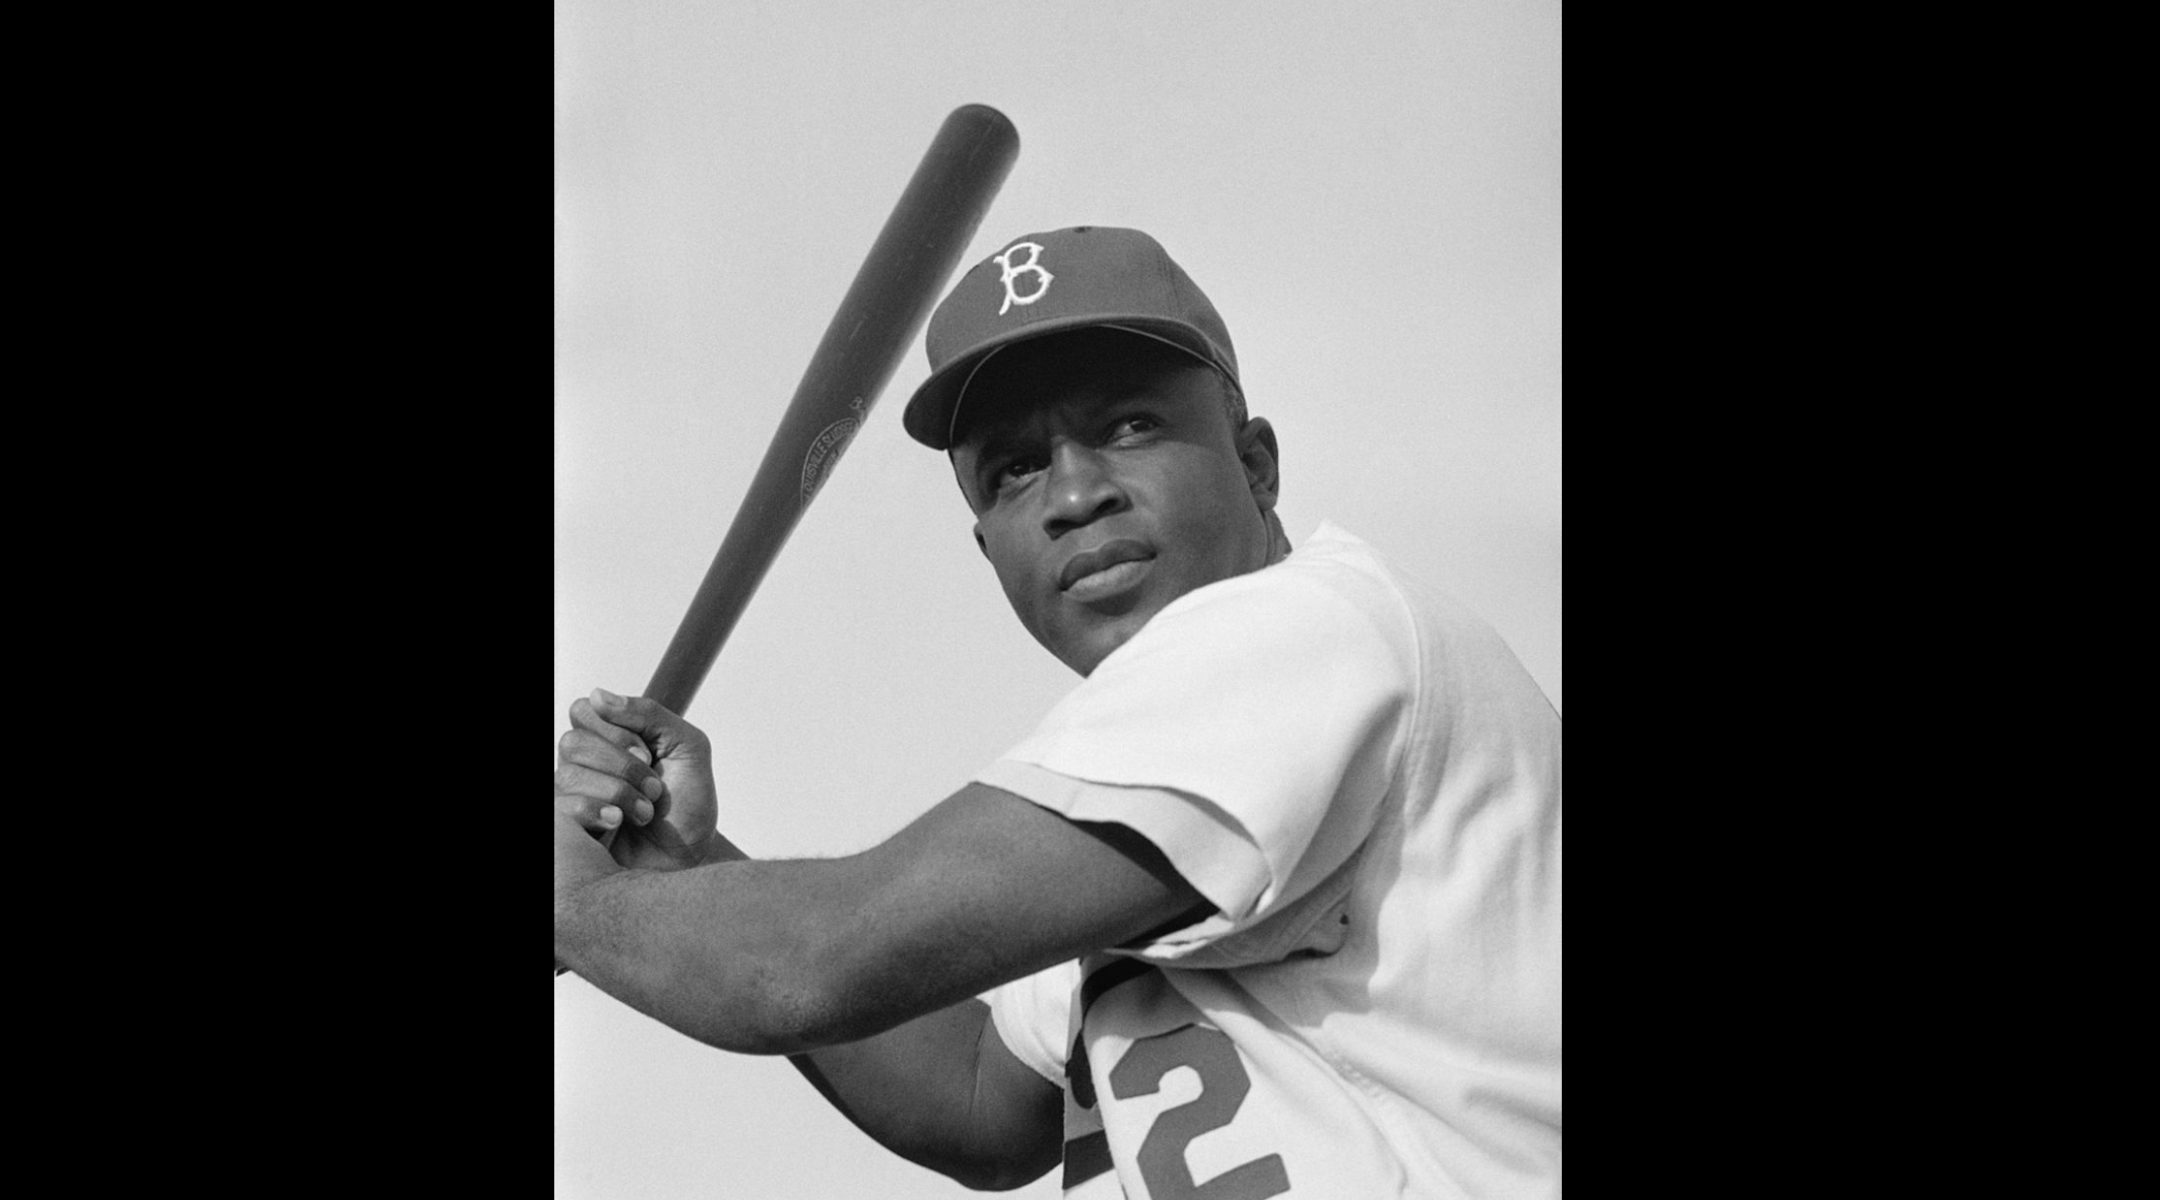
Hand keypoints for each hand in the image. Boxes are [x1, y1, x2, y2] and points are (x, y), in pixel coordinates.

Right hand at [555, 689, 719, 871]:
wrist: (691, 856)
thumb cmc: (688, 804)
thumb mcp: (687, 746)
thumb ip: (648, 714)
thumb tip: (597, 694)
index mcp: (607, 739)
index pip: (583, 710)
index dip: (616, 729)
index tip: (648, 751)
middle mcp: (584, 764)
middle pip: (573, 742)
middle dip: (623, 764)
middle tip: (654, 786)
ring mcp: (573, 796)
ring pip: (569, 774)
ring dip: (618, 792)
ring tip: (645, 812)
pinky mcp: (567, 829)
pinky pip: (563, 807)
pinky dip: (599, 811)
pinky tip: (619, 822)